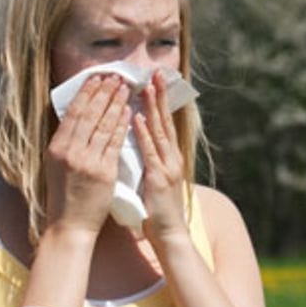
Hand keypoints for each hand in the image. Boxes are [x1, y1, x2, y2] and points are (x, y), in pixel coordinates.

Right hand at [45, 75, 130, 235]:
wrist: (70, 225)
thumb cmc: (64, 195)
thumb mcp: (56, 164)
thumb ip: (65, 141)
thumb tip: (75, 116)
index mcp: (56, 147)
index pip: (73, 112)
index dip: (86, 92)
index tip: (96, 77)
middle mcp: (70, 152)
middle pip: (89, 114)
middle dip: (103, 92)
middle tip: (114, 75)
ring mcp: (87, 161)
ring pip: (103, 125)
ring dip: (115, 103)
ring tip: (125, 88)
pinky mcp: (104, 172)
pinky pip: (114, 143)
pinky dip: (121, 125)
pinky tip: (128, 112)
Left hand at [135, 71, 188, 244]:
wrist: (170, 234)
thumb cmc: (157, 209)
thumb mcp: (152, 179)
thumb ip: (147, 160)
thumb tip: (134, 144)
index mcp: (169, 156)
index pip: (164, 122)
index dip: (160, 101)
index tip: (154, 80)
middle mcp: (171, 157)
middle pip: (165, 120)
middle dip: (160, 95)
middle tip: (155, 72)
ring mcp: (167, 166)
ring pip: (159, 131)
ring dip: (153, 107)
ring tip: (146, 87)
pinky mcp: (159, 178)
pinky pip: (150, 152)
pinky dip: (144, 134)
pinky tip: (138, 118)